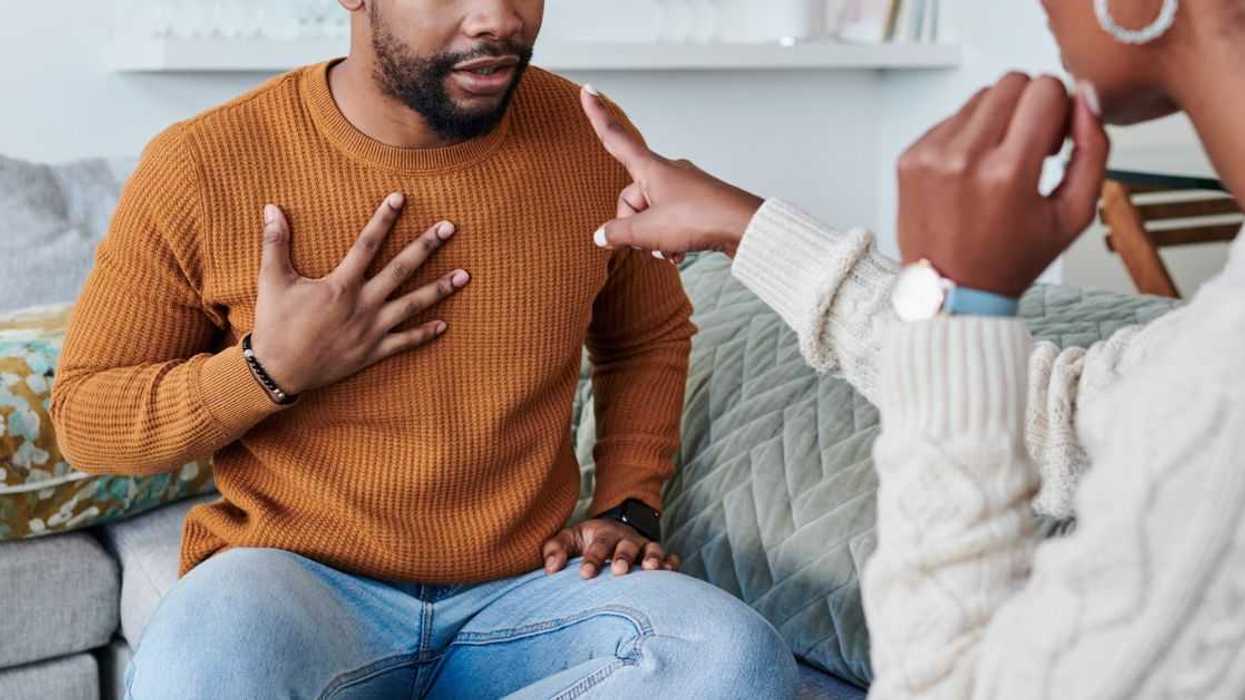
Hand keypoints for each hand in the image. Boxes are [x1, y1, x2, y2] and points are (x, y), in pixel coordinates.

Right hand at [251, 193, 470, 394]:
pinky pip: (405, 342)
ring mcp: (372, 329)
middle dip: (426, 246)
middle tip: (449, 228)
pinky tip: (444, 324)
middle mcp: (363, 304)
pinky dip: (425, 334)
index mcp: (341, 284)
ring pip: (412, 304)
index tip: (400, 198)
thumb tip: (271, 207)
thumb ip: (275, 243)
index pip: (367, 243)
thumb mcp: (272, 281)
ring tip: (465, 275)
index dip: (384, 219)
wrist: (279, 372)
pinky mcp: (373, 352)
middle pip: (401, 269)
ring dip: (439, 288)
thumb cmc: (275, 325)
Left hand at [543, 518, 679, 578]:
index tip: (584, 574)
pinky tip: (671, 571)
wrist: (612, 530)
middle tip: (618, 571)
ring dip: (653, 558)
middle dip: (623, 557)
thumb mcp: (569, 539)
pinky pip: (669, 557)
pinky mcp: (658, 556)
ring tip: (651, 569)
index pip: (598, 545)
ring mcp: (644, 547)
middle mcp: (625, 539)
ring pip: (652, 549)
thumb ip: (555, 550)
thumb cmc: (587, 541)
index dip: (592, 558)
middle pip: (627, 545)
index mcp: (603, 534)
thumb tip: (550, 568)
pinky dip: (672, 563)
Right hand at [581, 86, 763, 259]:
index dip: (598, 116)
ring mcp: (683, 188)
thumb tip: (602, 235)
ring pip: (651, 214)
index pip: (616, 138)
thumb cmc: (700, 220)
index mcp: (651, 168)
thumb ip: (619, 232)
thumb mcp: (649, 231)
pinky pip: (670, 221)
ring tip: (668, 250)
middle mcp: (666, 172)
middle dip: (634, 226)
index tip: (588, 89)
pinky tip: (678, 254)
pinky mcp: (697, 204)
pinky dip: (669, 239)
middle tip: (648, 243)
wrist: (745, 228)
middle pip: (631, 198)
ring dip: (653, 237)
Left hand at [897, 73, 1109, 296]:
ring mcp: (929, 156)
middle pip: (1011, 82)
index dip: (1060, 108)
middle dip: (1030, 106)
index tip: (1054, 142)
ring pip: (980, 96)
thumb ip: (1093, 150)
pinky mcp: (909, 157)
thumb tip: (1087, 98)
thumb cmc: (1012, 259)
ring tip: (999, 163)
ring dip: (998, 119)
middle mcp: (963, 158)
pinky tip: (971, 173)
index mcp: (1007, 173)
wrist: (950, 291)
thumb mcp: (1074, 215)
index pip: (1045, 89)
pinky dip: (967, 136)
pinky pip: (950, 119)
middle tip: (1030, 148)